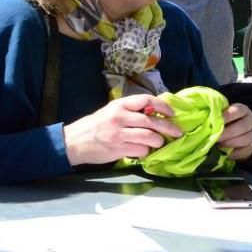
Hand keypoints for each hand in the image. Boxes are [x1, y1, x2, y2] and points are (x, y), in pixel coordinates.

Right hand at [63, 95, 182, 165]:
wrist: (73, 142)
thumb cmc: (96, 125)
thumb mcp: (112, 111)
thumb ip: (131, 111)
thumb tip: (156, 113)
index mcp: (120, 105)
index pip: (147, 100)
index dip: (163, 106)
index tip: (172, 113)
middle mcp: (120, 118)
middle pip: (153, 121)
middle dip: (169, 127)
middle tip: (177, 132)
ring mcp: (119, 134)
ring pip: (150, 137)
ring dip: (159, 141)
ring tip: (159, 143)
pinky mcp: (118, 149)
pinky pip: (141, 150)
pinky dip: (146, 152)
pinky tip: (144, 151)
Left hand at [217, 103, 251, 159]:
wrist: (234, 135)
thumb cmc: (225, 123)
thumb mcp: (221, 116)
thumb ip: (215, 116)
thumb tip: (204, 119)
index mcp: (243, 110)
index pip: (238, 110)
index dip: (227, 116)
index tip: (215, 121)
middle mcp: (251, 120)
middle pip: (242, 126)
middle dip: (227, 133)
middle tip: (216, 137)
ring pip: (247, 139)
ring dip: (231, 143)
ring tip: (219, 145)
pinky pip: (245, 150)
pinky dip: (234, 153)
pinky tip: (224, 152)